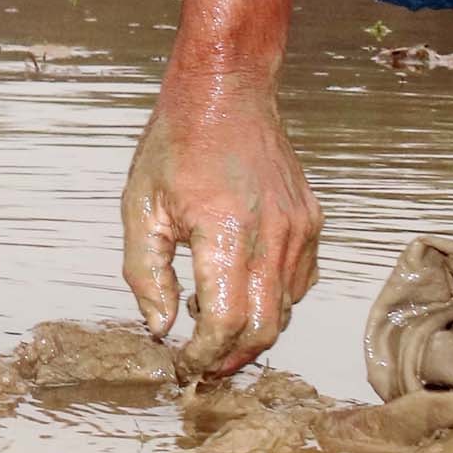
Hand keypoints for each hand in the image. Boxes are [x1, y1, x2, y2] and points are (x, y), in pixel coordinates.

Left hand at [120, 76, 320, 379]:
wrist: (227, 88)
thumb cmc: (178, 141)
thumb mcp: (141, 205)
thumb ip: (146, 273)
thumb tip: (160, 327)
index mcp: (227, 233)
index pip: (225, 324)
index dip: (203, 355)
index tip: (183, 363)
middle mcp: (273, 235)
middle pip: (266, 330)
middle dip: (232, 357)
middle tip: (202, 362)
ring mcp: (299, 228)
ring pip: (286, 309)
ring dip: (252, 328)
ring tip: (212, 317)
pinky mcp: (311, 220)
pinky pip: (300, 281)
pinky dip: (274, 299)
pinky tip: (241, 285)